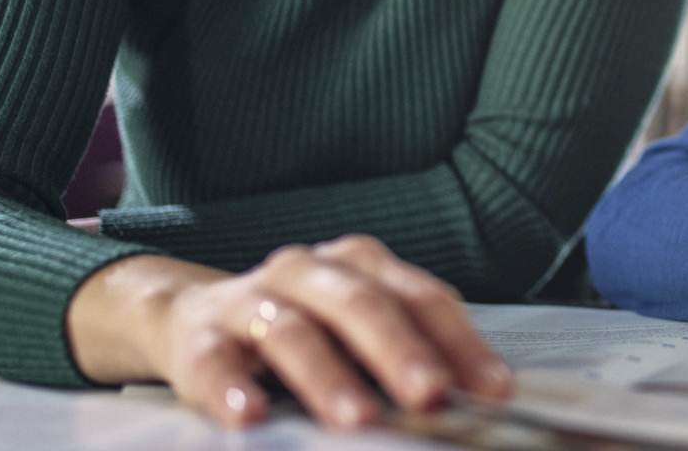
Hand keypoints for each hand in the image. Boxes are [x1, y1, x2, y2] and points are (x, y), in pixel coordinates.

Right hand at [66, 235, 512, 430]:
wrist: (194, 319)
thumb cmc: (304, 331)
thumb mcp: (359, 334)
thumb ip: (411, 356)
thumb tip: (479, 402)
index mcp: (360, 265)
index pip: (422, 298)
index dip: (461, 343)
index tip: (493, 392)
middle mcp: (309, 270)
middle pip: (362, 304)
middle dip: (401, 353)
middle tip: (433, 397)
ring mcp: (252, 299)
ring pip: (293, 330)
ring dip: (328, 378)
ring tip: (356, 421)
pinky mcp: (201, 338)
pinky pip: (215, 362)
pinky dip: (232, 390)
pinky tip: (250, 419)